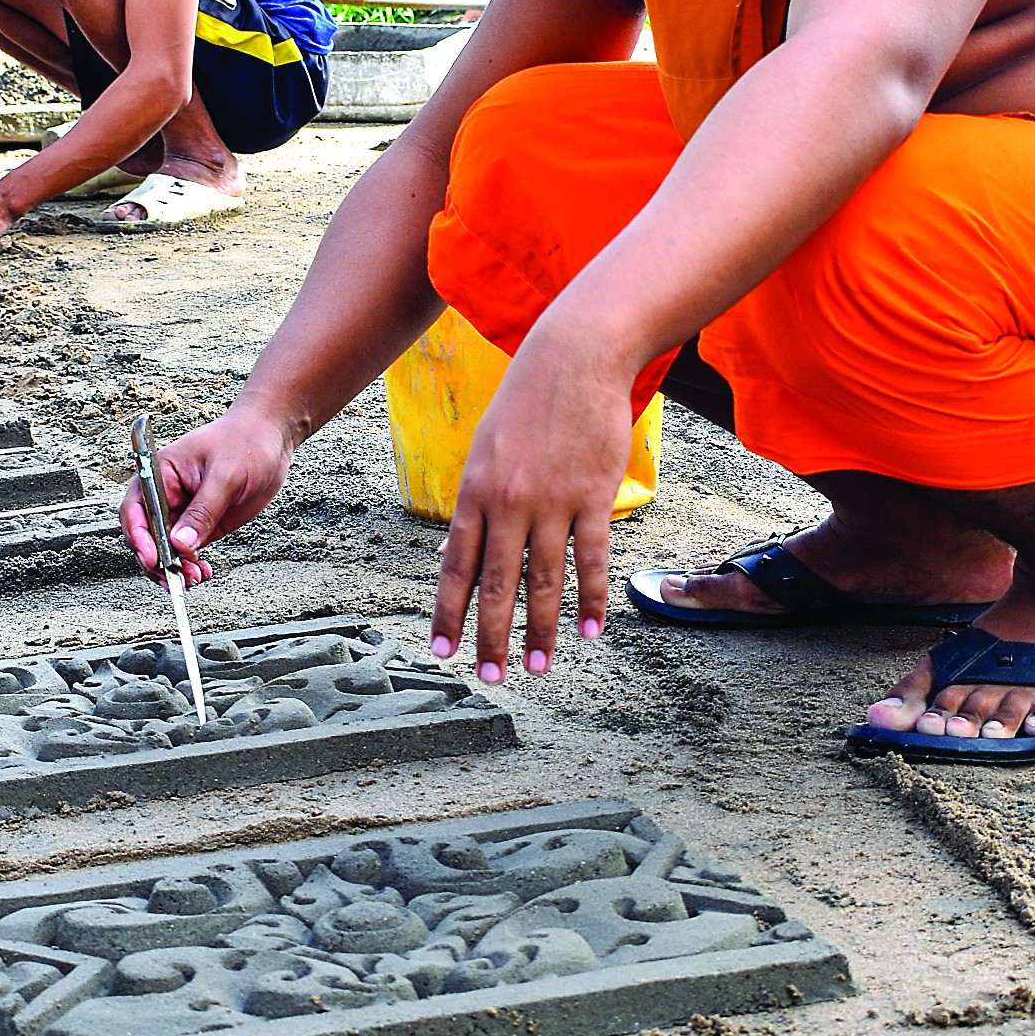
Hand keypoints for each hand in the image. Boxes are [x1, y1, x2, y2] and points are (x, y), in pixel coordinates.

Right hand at [118, 401, 297, 580]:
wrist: (270, 438)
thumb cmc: (244, 442)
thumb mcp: (225, 475)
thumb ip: (203, 511)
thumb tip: (180, 544)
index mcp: (160, 474)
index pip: (136, 509)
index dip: (139, 536)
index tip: (152, 558)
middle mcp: (165, 495)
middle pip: (145, 535)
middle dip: (156, 560)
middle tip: (174, 579)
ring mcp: (183, 512)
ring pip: (165, 548)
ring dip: (173, 568)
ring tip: (193, 579)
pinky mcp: (201, 524)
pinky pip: (187, 551)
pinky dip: (190, 566)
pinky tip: (202, 573)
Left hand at [429, 328, 631, 679]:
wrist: (574, 358)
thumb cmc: (526, 403)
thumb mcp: (484, 450)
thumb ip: (475, 503)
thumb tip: (460, 551)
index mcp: (473, 491)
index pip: (456, 565)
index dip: (448, 612)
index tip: (442, 649)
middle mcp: (508, 502)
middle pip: (497, 584)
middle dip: (491, 636)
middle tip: (491, 677)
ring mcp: (552, 501)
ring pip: (543, 581)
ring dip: (540, 631)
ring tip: (537, 667)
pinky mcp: (592, 497)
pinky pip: (590, 560)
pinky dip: (591, 600)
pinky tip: (591, 630)